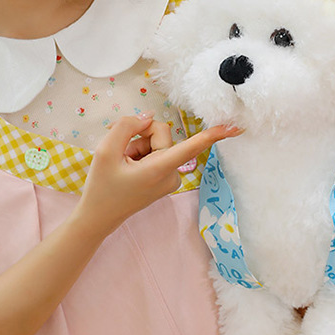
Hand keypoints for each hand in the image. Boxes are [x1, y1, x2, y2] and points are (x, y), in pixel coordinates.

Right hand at [78, 114, 241, 234]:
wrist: (97, 217)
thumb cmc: (101, 186)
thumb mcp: (106, 150)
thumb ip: (127, 126)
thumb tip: (147, 117)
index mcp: (160, 169)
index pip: (192, 147)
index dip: (214, 135)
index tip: (236, 127)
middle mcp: (171, 174)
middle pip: (163, 134)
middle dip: (141, 136)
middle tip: (121, 153)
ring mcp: (170, 178)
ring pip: (158, 143)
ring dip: (138, 146)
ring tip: (123, 163)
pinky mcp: (166, 178)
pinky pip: (157, 153)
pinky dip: (140, 154)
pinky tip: (128, 166)